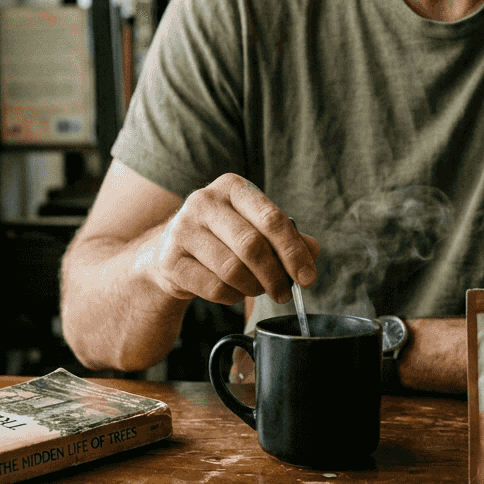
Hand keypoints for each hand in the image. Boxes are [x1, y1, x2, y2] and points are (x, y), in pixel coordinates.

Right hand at [142, 173, 319, 305]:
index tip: (308, 277)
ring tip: (258, 290)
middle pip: (252, 245)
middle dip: (275, 275)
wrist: (172, 253)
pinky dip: (231, 296)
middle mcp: (204, 201)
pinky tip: (232, 290)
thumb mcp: (255, 228)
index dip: (294, 251)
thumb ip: (286, 237)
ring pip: (232, 269)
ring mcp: (182, 229)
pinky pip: (214, 287)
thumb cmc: (223, 238)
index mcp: (232, 187)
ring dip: (253, 287)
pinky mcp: (170, 260)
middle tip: (285, 293)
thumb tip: (313, 251)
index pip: (271, 218)